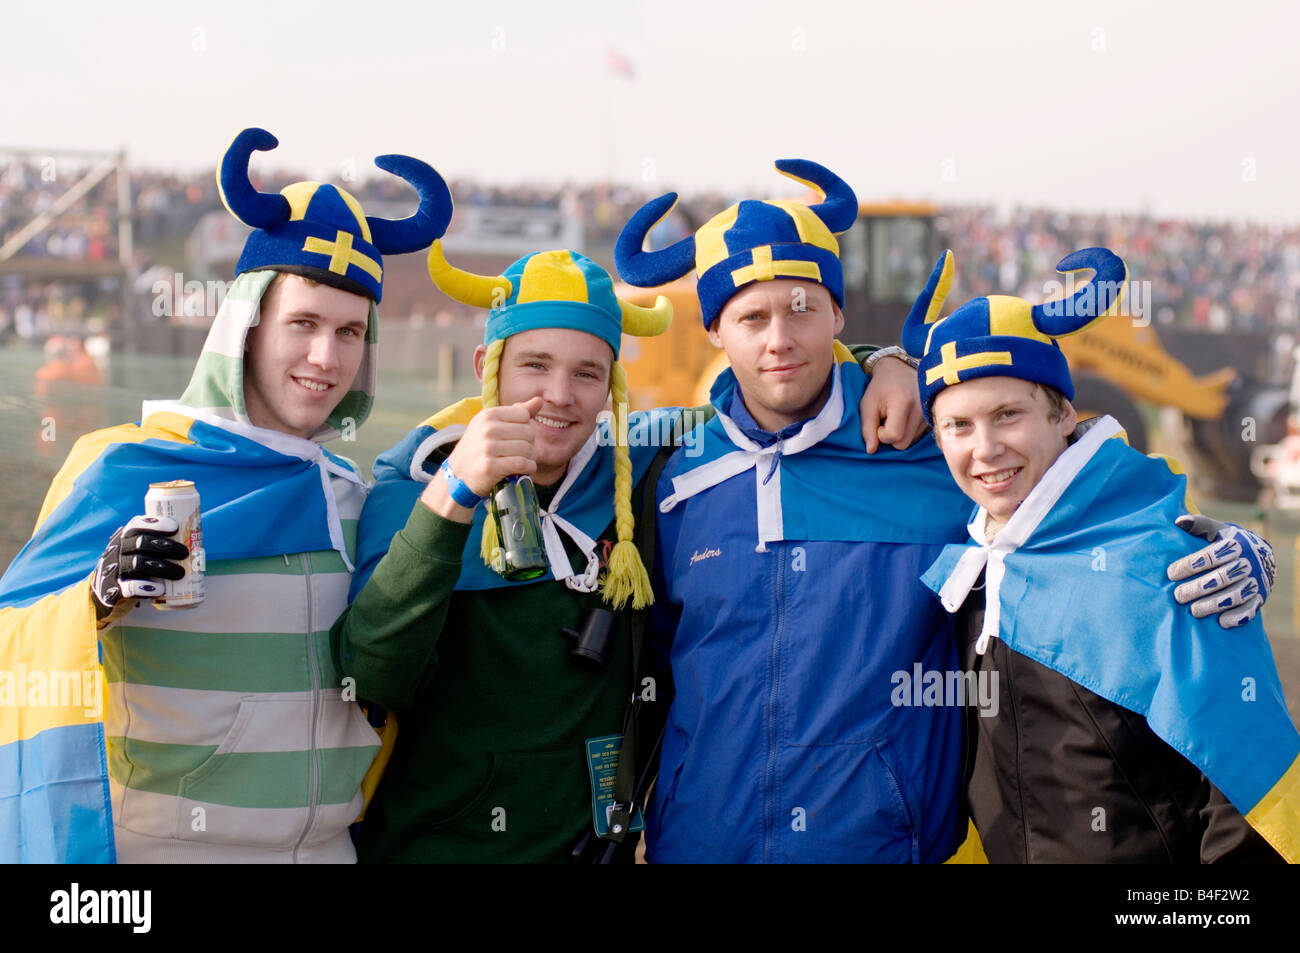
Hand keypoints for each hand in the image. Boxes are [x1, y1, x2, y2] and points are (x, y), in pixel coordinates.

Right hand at [91, 515, 189, 621]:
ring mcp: (113, 570)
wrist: (105, 593)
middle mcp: (116, 551)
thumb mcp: (139, 552)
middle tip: (186, 553)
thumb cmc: (132, 569)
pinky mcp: (112, 590)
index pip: (136, 525)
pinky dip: (146, 587)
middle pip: (140, 543)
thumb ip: (157, 545)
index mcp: (124, 538)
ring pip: (137, 564)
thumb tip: (197, 539)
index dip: (155, 524)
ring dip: (162, 567)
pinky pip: (129, 587)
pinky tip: (160, 589)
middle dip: (166, 546)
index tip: (175, 527)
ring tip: (180, 573)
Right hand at [420, 396, 542, 520]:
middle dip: (530, 444)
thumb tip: (539, 400)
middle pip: (528, 432)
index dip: (525, 427)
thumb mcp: (492, 425)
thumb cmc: (479, 448)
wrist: (458, 475)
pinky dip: (529, 468)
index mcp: (488, 415)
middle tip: (521, 453)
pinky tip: (523, 470)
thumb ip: (516, 412)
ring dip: (530, 458)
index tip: (517, 437)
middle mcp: (487, 429)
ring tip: (521, 462)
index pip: (524, 415)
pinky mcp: (491, 466)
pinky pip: (522, 464)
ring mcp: (488, 448)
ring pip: (527, 449)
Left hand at [861, 353, 926, 452]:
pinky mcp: (932, 418)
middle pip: (903, 443)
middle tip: (885, 420)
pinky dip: (908, 433)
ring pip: (911, 442)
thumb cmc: (880, 387)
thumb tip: (871, 451)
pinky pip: (917, 437)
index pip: (893, 436)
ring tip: (895, 417)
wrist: (900, 370)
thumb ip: (867, 428)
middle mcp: (920, 409)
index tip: (878, 422)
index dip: (881, 435)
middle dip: (890, 438)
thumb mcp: (867, 404)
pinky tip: (904, 419)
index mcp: (903, 402)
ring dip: (899, 435)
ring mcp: (929, 414)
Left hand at [1168, 514, 1274, 628]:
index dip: (1190, 565)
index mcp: (1235, 544)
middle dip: (1198, 588)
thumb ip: (1198, 525)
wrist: (1258, 554)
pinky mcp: (1259, 597)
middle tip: (1178, 596)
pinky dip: (1238, 617)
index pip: (1211, 556)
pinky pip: (1252, 609)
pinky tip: (1221, 622)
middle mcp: (1248, 563)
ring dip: (1214, 604)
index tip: (1170, 574)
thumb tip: (1179, 522)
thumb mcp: (1214, 530)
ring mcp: (1255, 581)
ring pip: (1236, 595)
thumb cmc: (1225, 541)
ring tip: (1194, 611)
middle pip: (1222, 578)